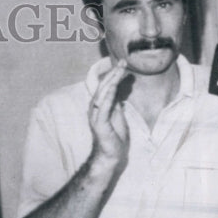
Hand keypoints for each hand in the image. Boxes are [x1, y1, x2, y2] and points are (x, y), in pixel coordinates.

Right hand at [88, 59, 129, 173]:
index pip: (104, 86)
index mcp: (99, 106)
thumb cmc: (115, 137)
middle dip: (113, 73)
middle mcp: (94, 108)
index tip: (122, 64)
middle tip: (123, 61)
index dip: (112, 74)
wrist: (111, 155)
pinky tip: (114, 86)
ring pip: (103, 93)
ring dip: (112, 80)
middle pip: (103, 86)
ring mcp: (95, 115)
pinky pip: (104, 106)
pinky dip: (109, 95)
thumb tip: (119, 90)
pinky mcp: (99, 123)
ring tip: (120, 70)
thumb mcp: (118, 115)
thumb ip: (116, 103)